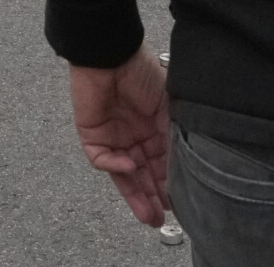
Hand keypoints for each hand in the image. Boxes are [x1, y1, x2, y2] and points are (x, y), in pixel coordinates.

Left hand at [69, 45, 170, 225]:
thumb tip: (182, 165)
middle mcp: (133, 137)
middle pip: (142, 175)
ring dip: (135, 194)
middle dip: (152, 198)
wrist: (109, 53)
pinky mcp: (91, 134)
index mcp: (152, 130)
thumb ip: (172, 134)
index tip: (180, 202)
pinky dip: (115, 165)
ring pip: (123, 174)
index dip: (168, 184)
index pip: (161, 165)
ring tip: (149, 215)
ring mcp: (112, 137)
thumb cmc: (140, 72)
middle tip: (162, 219)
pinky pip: (101, 158)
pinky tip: (130, 167)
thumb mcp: (167, 105)